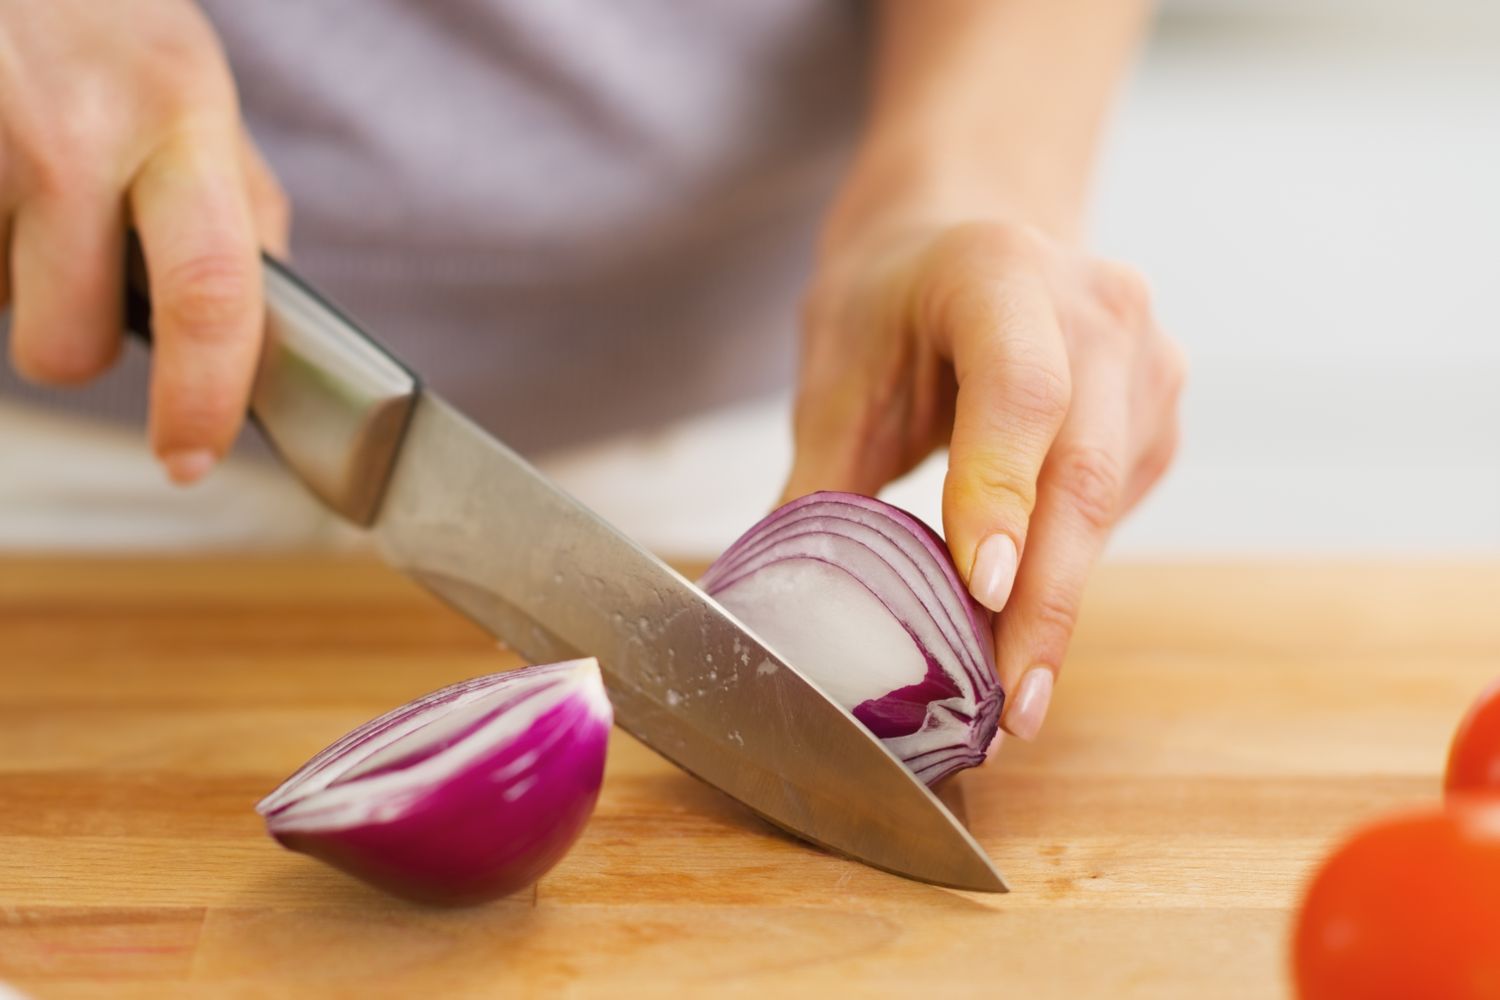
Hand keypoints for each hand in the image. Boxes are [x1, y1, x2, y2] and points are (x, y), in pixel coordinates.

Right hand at [1, 0, 288, 482]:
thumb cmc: (92, 20)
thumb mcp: (186, 82)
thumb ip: (236, 201)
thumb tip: (268, 328)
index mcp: (181, 111)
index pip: (214, 291)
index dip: (203, 398)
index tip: (190, 459)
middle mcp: (74, 128)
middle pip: (73, 344)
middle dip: (71, 347)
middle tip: (71, 271)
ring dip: (6, 272)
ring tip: (16, 176)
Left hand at [784, 221, 1184, 740]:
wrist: (971, 232)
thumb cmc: (891, 297)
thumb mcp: (836, 368)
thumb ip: (820, 481)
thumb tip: (775, 608)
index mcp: (999, 272)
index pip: (1019, 391)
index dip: (1001, 492)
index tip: (979, 591)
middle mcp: (1095, 307)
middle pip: (1082, 470)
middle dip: (1044, 603)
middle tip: (1008, 710)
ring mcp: (1145, 356)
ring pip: (1108, 503)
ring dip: (1058, 605)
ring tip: (1007, 698)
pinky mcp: (1159, 408)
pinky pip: (1119, 505)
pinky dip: (1070, 571)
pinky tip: (1026, 625)